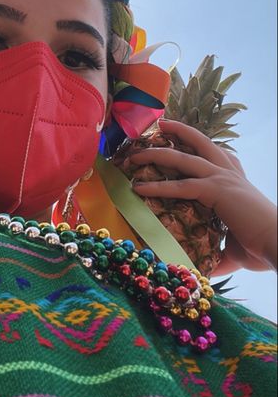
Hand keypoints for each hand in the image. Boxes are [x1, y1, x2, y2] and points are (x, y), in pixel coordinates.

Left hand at [122, 119, 276, 273]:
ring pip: (184, 158)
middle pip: (201, 142)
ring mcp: (223, 179)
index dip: (200, 143)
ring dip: (156, 153)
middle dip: (178, 131)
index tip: (183, 137)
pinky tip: (139, 187)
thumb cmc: (264, 248)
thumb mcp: (237, 249)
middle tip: (160, 124)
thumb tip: (206, 272)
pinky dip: (157, 186)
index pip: (219, 154)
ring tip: (134, 155)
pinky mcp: (217, 190)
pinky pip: (181, 185)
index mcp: (237, 181)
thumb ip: (219, 256)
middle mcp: (230, 173)